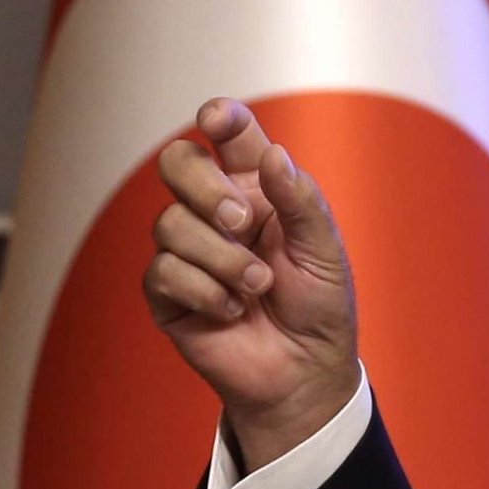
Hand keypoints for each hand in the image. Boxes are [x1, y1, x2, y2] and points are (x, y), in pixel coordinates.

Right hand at [143, 98, 360, 471]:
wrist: (305, 370)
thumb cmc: (320, 304)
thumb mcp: (325, 250)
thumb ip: (300, 200)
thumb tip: (272, 153)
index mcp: (259, 190)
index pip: (230, 138)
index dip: (220, 118)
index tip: (216, 119)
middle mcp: (217, 212)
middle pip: (179, 164)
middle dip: (205, 187)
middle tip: (242, 221)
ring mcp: (188, 251)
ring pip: (169, 223)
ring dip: (220, 257)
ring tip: (258, 286)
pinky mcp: (168, 292)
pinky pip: (163, 272)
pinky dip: (206, 291)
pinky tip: (233, 310)